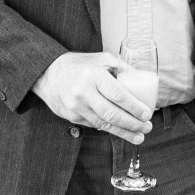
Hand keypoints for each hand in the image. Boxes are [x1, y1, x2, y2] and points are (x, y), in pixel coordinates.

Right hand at [32, 52, 153, 142]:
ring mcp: (76, 107)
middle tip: (146, 127)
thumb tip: (141, 79)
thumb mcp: (100, 59)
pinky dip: (109, 129)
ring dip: (123, 132)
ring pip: (103, 124)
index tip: (147, 113)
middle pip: (112, 113)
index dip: (134, 106)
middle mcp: (83, 92)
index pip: (117, 94)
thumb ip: (121, 67)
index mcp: (93, 75)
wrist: (48, 73)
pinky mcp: (71, 117)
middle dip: (132, 124)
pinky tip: (120, 130)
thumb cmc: (78, 65)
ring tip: (139, 136)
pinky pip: (94, 125)